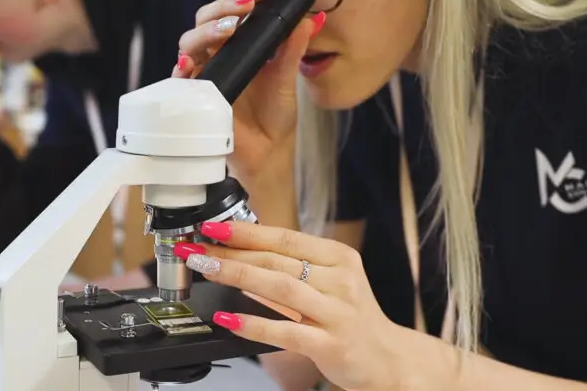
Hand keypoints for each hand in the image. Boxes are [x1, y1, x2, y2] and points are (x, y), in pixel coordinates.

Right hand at [173, 0, 325, 185]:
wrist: (268, 153)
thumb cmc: (273, 116)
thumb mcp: (286, 78)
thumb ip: (293, 49)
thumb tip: (309, 18)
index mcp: (237, 46)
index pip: (231, 12)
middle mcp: (216, 56)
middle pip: (205, 20)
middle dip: (222, 7)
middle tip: (246, 4)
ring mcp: (204, 75)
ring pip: (189, 43)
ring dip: (206, 31)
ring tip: (229, 29)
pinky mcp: (194, 99)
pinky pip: (180, 80)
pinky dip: (183, 68)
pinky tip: (191, 62)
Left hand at [174, 221, 406, 390]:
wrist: (388, 359)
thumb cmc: (351, 318)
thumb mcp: (331, 282)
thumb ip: (295, 266)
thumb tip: (242, 249)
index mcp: (338, 258)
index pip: (285, 238)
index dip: (246, 231)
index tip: (214, 227)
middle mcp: (341, 280)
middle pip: (277, 261)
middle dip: (231, 254)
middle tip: (198, 250)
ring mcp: (338, 312)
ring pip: (280, 288)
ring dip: (238, 277)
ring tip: (207, 271)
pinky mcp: (332, 344)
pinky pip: (286, 331)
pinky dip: (254, 323)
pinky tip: (229, 319)